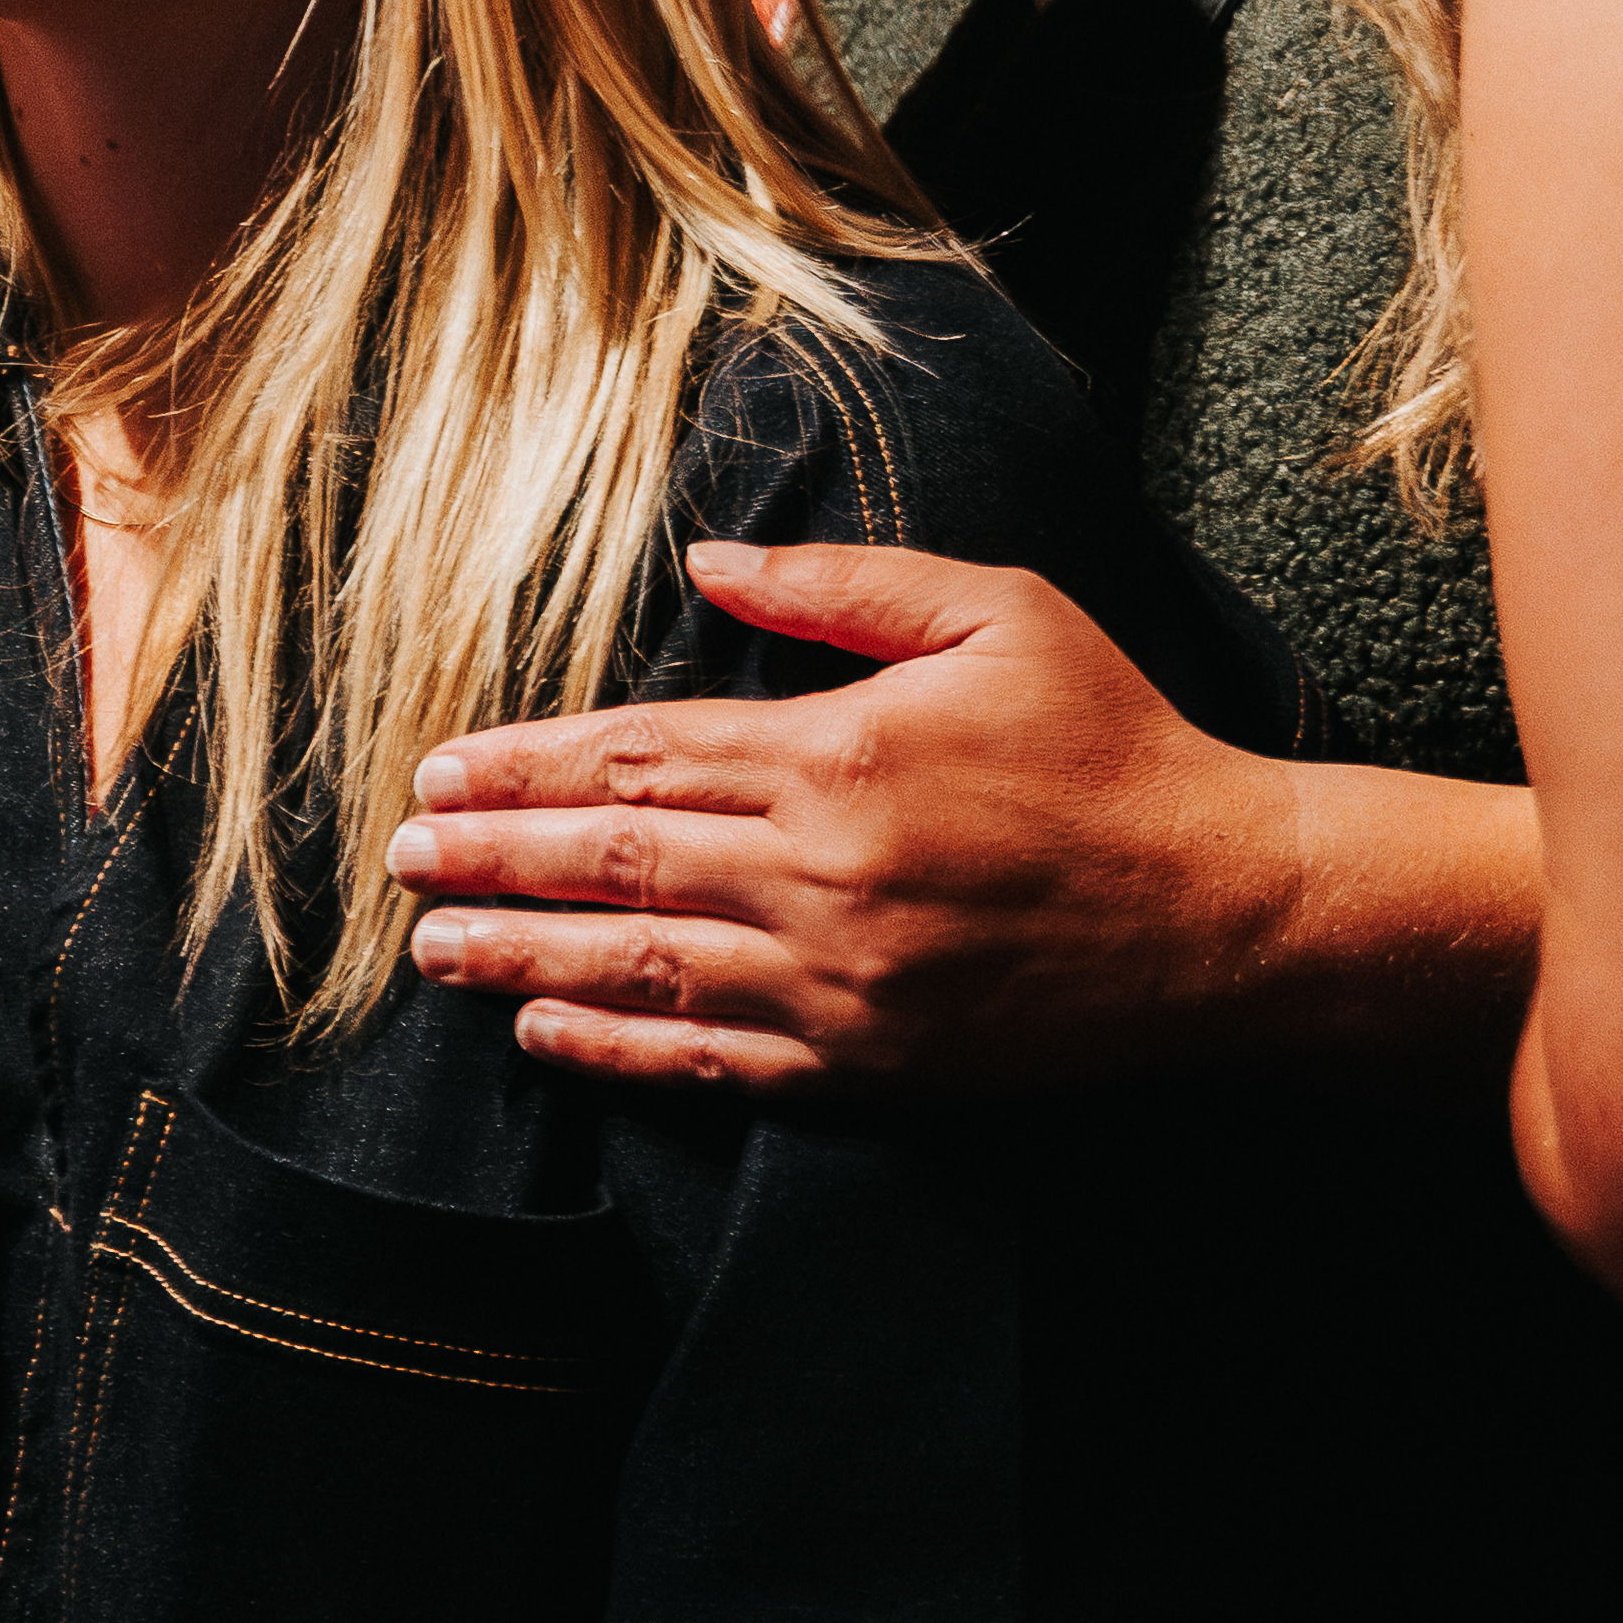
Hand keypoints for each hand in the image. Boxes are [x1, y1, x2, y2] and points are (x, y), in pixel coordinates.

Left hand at [386, 540, 1530, 1095]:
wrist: (1227, 917)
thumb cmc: (1116, 747)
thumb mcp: (996, 615)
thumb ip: (842, 583)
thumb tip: (710, 554)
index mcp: (837, 752)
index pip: (637, 757)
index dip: (525, 765)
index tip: (440, 765)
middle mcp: (819, 874)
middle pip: (610, 862)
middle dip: (488, 855)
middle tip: (396, 856)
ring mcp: (838, 983)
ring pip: (636, 965)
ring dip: (516, 952)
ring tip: (429, 943)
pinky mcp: (867, 1068)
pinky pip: (708, 1060)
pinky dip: (612, 1045)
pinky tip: (542, 1029)